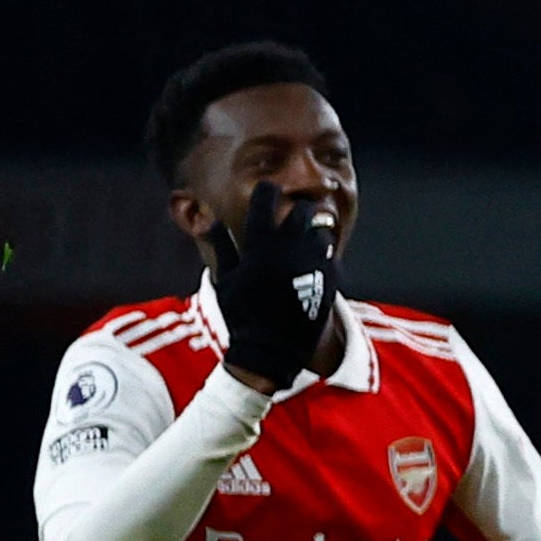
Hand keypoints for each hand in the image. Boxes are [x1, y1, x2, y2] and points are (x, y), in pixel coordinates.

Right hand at [198, 181, 337, 391]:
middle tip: (289, 215)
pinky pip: (330, 255)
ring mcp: (314, 263)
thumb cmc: (242, 314)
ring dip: (311, 231)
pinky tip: (311, 261)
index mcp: (262, 245)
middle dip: (296, 209)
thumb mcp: (224, 278)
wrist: (272, 349)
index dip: (266, 191)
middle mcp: (291, 249)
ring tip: (301, 239)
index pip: (266, 200)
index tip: (267, 190)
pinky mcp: (330, 278)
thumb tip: (209, 219)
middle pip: (302, 211)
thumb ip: (220, 245)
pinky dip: (321, 254)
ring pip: (320, 231)